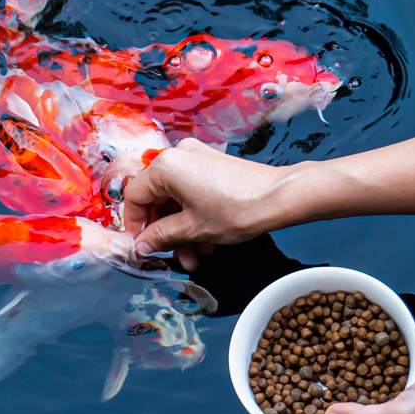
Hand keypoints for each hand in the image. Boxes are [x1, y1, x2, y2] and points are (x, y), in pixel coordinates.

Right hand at [123, 138, 288, 270]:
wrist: (280, 197)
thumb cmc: (237, 209)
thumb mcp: (192, 229)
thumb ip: (160, 236)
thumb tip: (140, 245)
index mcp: (166, 166)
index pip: (134, 195)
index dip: (134, 224)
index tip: (140, 245)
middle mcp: (178, 156)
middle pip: (156, 198)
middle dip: (164, 232)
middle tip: (169, 256)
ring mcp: (197, 159)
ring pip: (176, 199)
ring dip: (181, 230)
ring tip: (194, 257)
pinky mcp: (212, 166)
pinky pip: (191, 192)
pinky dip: (193, 216)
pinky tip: (205, 242)